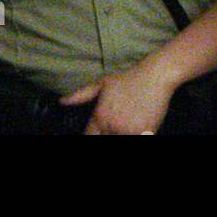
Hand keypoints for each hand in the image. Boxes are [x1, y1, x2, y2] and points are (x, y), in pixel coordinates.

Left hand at [61, 57, 178, 134]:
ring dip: (121, 133)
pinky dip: (137, 134)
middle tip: (116, 123)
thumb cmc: (127, 79)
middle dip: (108, 133)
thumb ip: (80, 95)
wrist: (155, 76)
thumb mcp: (102, 83)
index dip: (90, 135)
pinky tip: (136, 126)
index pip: (89, 136)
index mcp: (100, 117)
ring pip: (120, 139)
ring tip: (126, 123)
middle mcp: (113, 127)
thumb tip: (61, 102)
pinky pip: (138, 139)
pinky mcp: (147, 134)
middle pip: (106, 139)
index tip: (96, 132)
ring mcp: (130, 132)